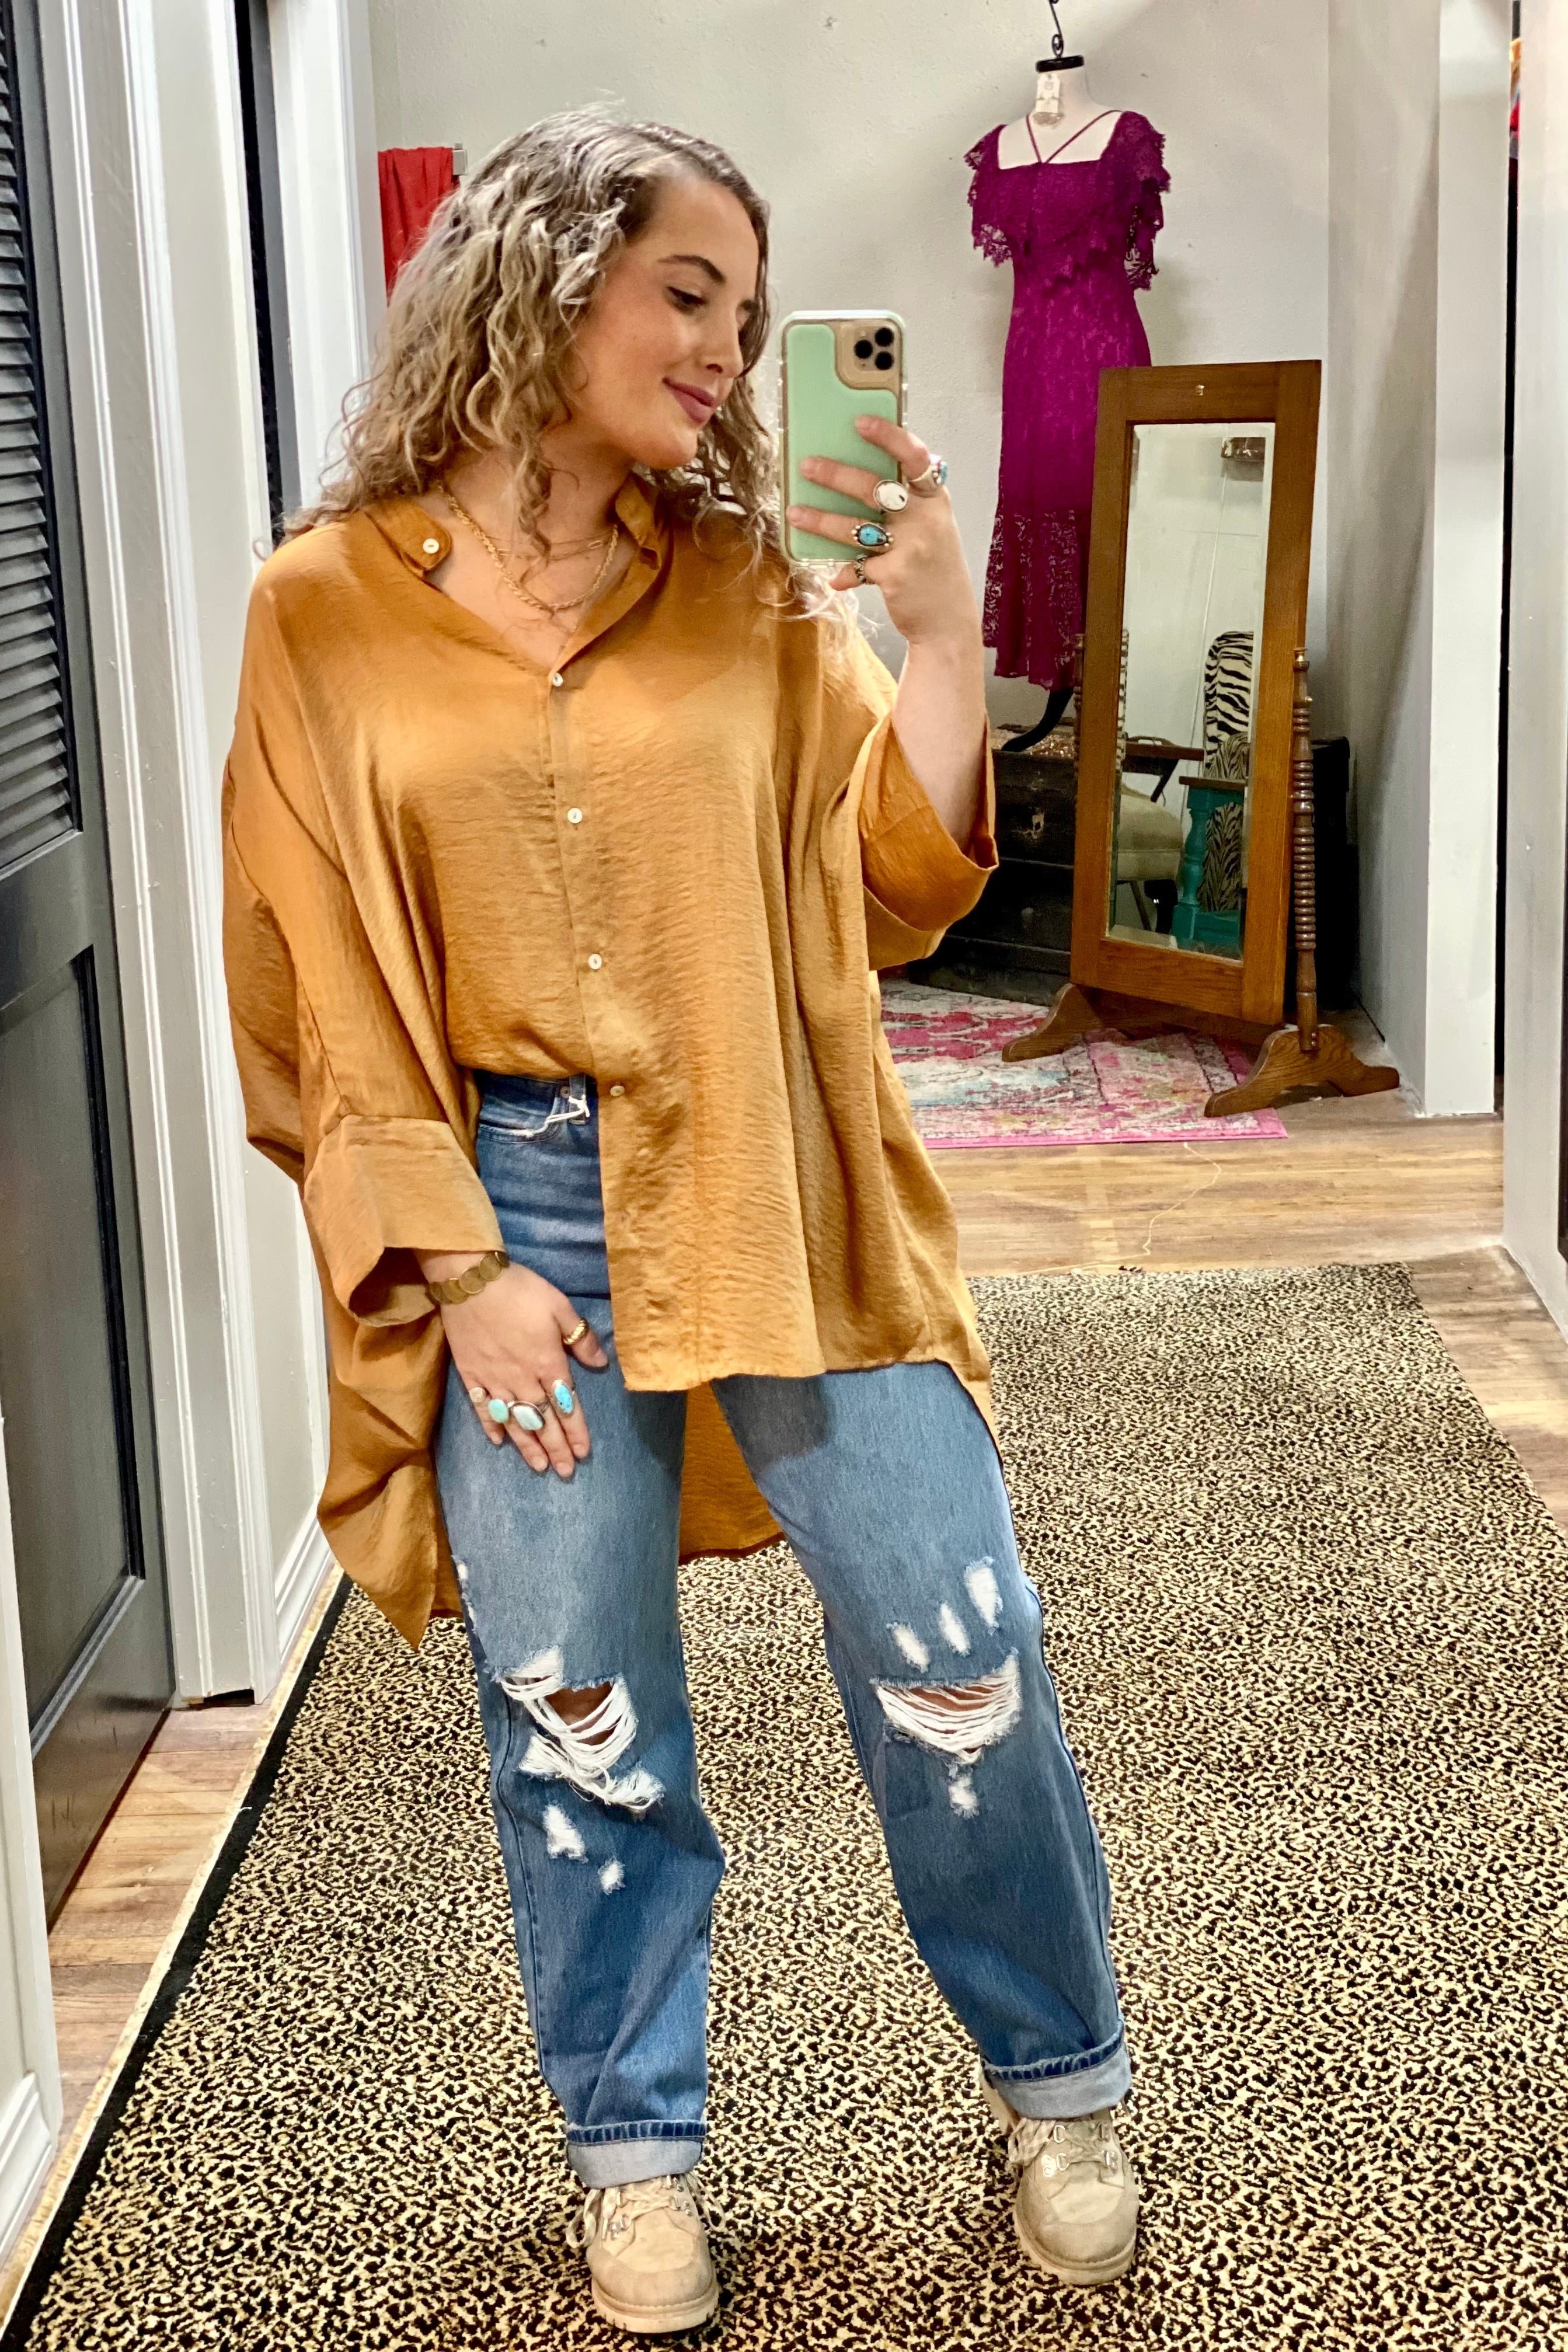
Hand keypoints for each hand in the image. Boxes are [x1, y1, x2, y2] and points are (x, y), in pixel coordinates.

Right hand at [435, 1261, 608, 1478]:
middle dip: (556, 1448)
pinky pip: (481, 1406)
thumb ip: (580, 1338)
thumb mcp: (559, 1306)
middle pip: (542, 1420)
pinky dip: (491, 1425)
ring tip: (539, 1467)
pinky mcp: (470, 1373)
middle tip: (565, 1472)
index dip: (576, 1431)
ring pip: (515, 1420)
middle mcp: (522, 1378)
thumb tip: (601, 1365)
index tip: (584, 1454)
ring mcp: (494, 1378)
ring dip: (528, 1446)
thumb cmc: (520, 1290)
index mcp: (547, 1362)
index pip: (566, 1405)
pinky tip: (499, 1442)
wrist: (470, 1281)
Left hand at [787, 415, 981, 651]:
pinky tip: (833, 578)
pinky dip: (844, 572)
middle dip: (836, 475)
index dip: (888, 436)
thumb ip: (906, 504)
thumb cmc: (934, 569)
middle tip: (806, 465)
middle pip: (874, 487)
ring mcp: (910, 546)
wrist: (948, 622)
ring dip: (820, 520)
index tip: (860, 422)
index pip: (914, 456)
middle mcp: (925, 518)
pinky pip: (857, 567)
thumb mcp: (931, 528)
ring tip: (794, 512)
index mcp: (934, 498)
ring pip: (855, 527)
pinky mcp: (894, 575)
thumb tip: (856, 478)